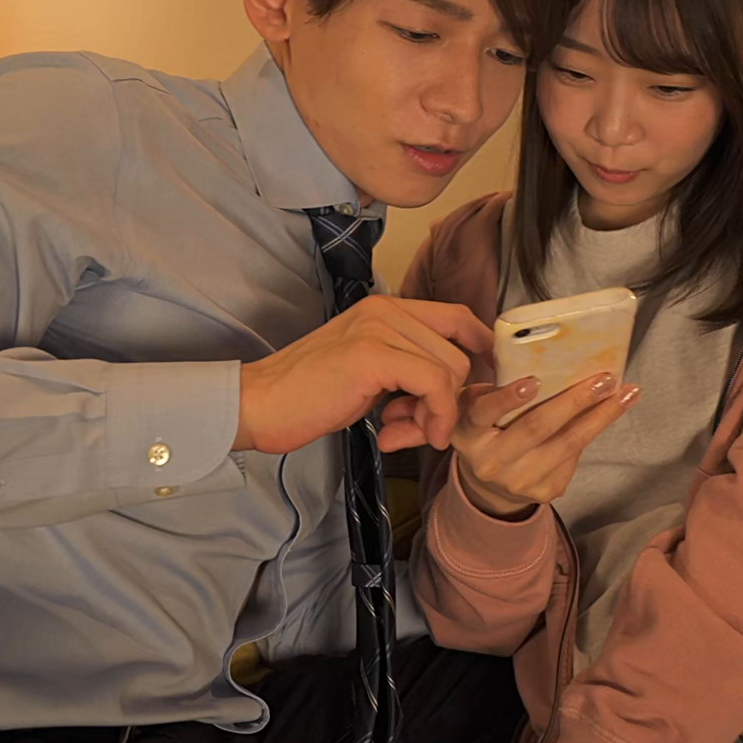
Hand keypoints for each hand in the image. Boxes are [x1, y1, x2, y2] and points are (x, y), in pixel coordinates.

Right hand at [234, 296, 492, 454]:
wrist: (259, 404)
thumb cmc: (309, 396)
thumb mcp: (370, 375)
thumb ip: (410, 374)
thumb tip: (455, 394)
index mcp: (386, 308)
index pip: (458, 317)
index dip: (481, 351)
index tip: (483, 387)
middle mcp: (386, 309)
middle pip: (460, 349)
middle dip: (453, 397)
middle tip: (424, 428)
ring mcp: (378, 328)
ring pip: (450, 369)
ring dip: (440, 413)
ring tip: (406, 432)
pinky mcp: (371, 354)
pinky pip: (433, 384)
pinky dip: (435, 416)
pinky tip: (413, 435)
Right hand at [389, 373, 639, 519]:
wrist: (487, 488)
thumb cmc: (483, 432)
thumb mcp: (469, 412)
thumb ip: (481, 392)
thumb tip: (528, 354)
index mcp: (468, 434)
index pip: (484, 414)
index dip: (507, 398)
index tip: (533, 381)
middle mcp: (491, 461)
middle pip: (536, 427)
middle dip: (573, 400)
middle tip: (603, 377)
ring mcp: (520, 480)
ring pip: (566, 443)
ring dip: (600, 415)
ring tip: (625, 391)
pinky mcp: (545, 491)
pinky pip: (574, 456)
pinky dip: (597, 429)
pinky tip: (615, 407)